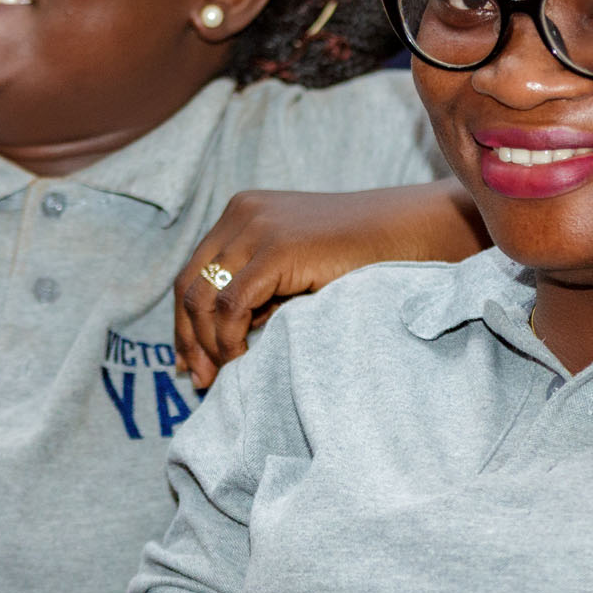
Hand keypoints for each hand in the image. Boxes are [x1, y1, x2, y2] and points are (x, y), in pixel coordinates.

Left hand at [173, 181, 484, 388]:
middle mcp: (241, 213)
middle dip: (188, 338)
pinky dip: (229, 339)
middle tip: (198, 379)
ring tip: (220, 376)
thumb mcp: (295, 271)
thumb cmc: (360, 259)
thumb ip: (257, 292)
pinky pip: (231, 305)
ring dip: (207, 344)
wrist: (407, 234)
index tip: (191, 362)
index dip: (185, 322)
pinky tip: (242, 360)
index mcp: (242, 213)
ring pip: (203, 297)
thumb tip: (218, 341)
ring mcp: (256, 227)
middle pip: (188, 285)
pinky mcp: (276, 248)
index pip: (193, 272)